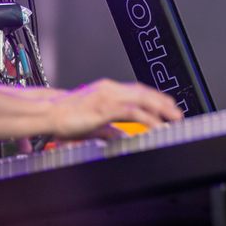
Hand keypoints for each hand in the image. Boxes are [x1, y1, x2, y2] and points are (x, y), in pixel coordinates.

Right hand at [45, 79, 182, 139]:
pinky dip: (148, 118)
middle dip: (164, 102)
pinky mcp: (105, 107)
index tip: (168, 106)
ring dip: (161, 109)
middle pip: (145, 92)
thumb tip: (124, 136)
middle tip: (177, 113)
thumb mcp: (94, 124)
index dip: (155, 98)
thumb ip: (110, 129)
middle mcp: (111, 89)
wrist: (47, 114)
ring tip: (174, 118)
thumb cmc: (66, 118)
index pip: (138, 91)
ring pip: (143, 99)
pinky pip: (133, 112)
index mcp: (108, 89)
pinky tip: (157, 126)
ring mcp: (108, 96)